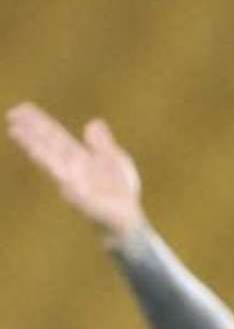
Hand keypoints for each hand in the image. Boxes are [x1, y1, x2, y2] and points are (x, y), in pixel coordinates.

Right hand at [7, 102, 145, 238]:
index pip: (56, 135)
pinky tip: (35, 152)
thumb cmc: (120, 193)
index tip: (23, 109)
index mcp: (81, 156)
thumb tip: (93, 122)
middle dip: (32, 129)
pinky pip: (61, 176)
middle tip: (11, 113)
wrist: (126, 220)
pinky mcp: (75, 192)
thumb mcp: (115, 160)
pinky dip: (50, 164)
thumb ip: (102, 142)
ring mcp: (72, 178)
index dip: (39, 122)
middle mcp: (72, 165)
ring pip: (49, 156)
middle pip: (49, 142)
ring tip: (15, 130)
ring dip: (32, 143)